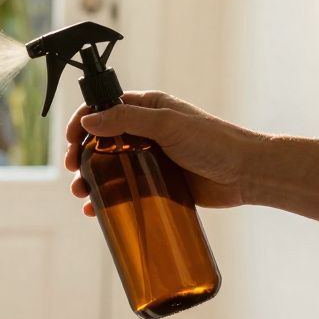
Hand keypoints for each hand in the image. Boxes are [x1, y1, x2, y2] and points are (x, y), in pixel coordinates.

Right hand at [65, 91, 267, 215]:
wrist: (248, 174)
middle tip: (73, 172)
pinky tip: (97, 210)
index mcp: (148, 108)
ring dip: (90, 180)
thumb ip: (127, 120)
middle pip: (101, 141)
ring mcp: (151, 158)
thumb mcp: (168, 125)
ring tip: (82, 194)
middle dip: (81, 156)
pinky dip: (108, 198)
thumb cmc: (214, 142)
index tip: (70, 142)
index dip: (82, 123)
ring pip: (109, 167)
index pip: (103, 109)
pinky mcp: (158, 183)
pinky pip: (126, 189)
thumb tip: (89, 120)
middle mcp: (146, 131)